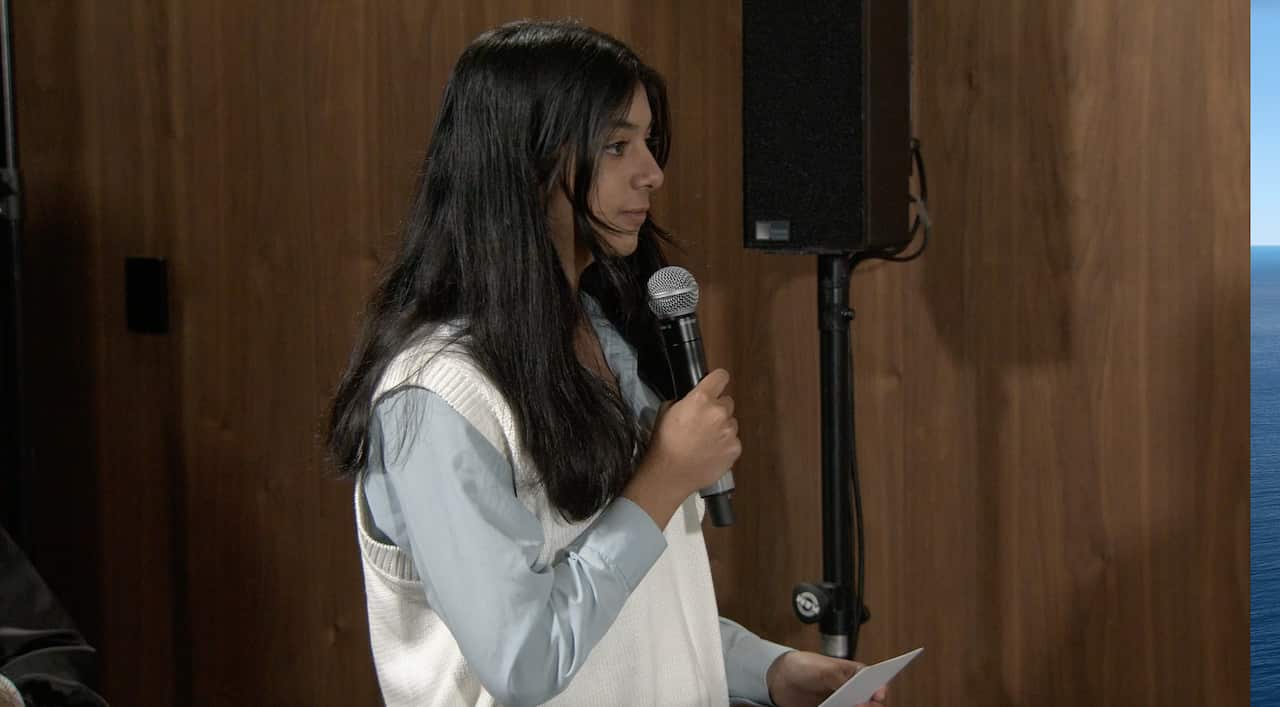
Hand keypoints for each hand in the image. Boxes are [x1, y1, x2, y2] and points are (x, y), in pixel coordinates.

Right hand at [640, 368, 740, 493]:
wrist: (669, 474)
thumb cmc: (664, 442)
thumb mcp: (666, 411)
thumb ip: (686, 400)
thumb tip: (694, 400)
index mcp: (701, 398)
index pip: (721, 376)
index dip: (717, 381)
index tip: (714, 386)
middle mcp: (719, 412)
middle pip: (727, 402)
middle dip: (717, 409)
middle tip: (703, 423)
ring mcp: (729, 431)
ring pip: (731, 423)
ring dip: (722, 428)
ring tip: (705, 441)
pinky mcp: (735, 448)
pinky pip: (733, 440)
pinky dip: (725, 445)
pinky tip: (710, 452)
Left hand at [766, 650, 887, 706]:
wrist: (781, 681)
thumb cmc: (804, 666)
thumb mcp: (823, 668)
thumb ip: (840, 679)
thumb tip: (852, 691)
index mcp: (855, 673)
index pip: (876, 681)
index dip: (880, 689)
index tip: (878, 694)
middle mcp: (852, 691)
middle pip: (869, 703)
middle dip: (868, 705)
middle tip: (860, 705)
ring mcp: (843, 704)